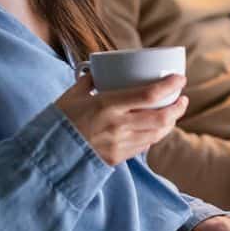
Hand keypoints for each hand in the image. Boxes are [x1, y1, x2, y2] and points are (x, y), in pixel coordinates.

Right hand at [54, 73, 187, 165]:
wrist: (47, 155)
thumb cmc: (57, 121)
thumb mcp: (72, 95)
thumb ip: (89, 82)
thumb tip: (99, 71)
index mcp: (107, 105)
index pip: (149, 95)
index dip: (170, 86)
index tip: (180, 79)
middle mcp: (118, 126)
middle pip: (161, 117)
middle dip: (178, 107)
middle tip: (182, 98)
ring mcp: (119, 144)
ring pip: (157, 134)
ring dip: (170, 122)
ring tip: (173, 112)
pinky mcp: (116, 158)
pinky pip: (144, 146)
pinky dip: (154, 135)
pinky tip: (155, 128)